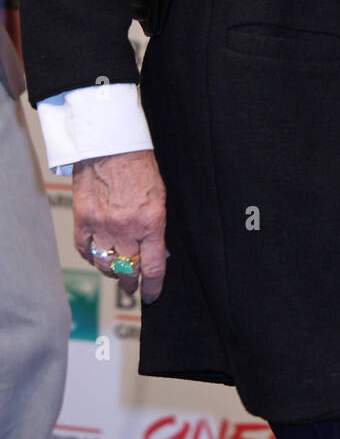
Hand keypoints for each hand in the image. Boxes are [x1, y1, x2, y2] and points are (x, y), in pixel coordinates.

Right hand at [73, 149, 166, 303]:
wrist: (111, 144)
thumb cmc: (139, 166)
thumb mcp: (159, 197)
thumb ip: (155, 227)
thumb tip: (153, 252)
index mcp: (150, 222)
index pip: (152, 267)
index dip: (153, 286)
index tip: (152, 294)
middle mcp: (126, 228)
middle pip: (127, 271)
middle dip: (131, 282)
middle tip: (133, 285)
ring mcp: (101, 225)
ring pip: (105, 265)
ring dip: (111, 272)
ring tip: (116, 272)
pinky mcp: (82, 219)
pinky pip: (85, 250)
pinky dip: (91, 257)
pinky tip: (97, 256)